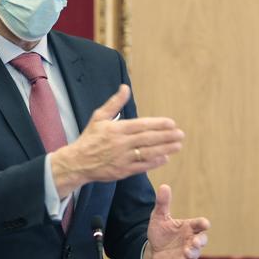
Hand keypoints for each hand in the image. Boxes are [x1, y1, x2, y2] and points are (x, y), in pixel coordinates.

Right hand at [51, 85, 184, 197]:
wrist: (77, 162)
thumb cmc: (89, 138)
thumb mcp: (99, 117)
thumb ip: (115, 103)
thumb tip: (125, 87)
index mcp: (116, 129)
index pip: (141, 125)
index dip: (158, 124)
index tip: (171, 123)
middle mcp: (121, 143)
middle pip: (148, 139)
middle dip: (166, 136)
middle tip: (180, 134)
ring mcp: (122, 158)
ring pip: (147, 153)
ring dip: (165, 149)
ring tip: (177, 145)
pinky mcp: (122, 171)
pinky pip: (142, 166)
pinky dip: (154, 162)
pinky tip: (165, 158)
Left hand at [144, 185, 209, 258]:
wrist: (153, 251)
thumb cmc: (160, 233)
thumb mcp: (158, 217)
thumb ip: (162, 203)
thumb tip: (164, 186)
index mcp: (188, 227)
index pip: (199, 224)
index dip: (203, 223)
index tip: (205, 224)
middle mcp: (190, 239)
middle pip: (202, 239)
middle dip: (201, 241)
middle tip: (196, 242)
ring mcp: (188, 252)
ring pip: (196, 252)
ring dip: (194, 252)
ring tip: (187, 252)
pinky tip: (183, 258)